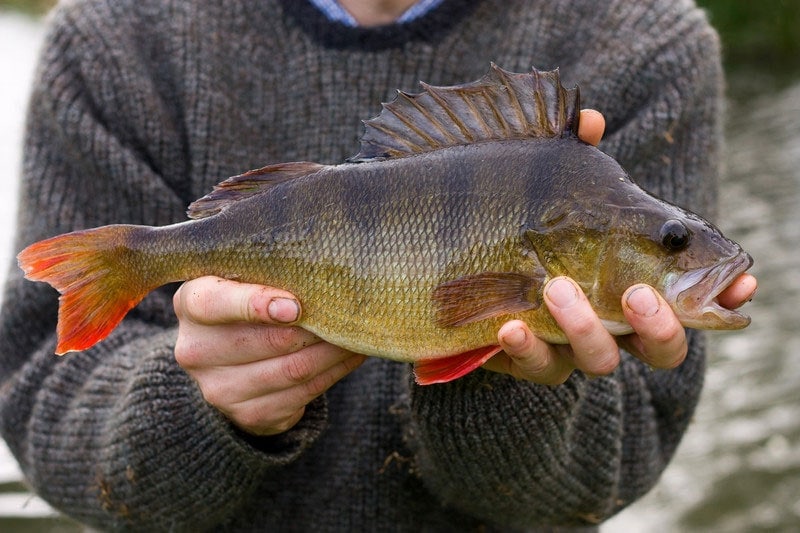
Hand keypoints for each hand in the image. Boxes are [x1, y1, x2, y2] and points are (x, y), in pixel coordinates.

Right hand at [173, 276, 365, 435]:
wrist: (232, 364)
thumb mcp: (242, 280)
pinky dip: (334, 372)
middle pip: (267, 340)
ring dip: (333, 351)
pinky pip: (304, 393)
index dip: (256, 304)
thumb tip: (320, 275)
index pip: (215, 303)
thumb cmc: (247, 305)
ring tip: (357, 332)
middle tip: (348, 311)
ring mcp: (219, 389)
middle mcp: (196, 350)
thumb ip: (268, 274)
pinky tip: (350, 354)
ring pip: (292, 369)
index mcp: (191, 303)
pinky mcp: (249, 415)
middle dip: (316, 326)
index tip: (295, 306)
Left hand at [481, 109, 758, 383]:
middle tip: (638, 294)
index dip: (723, 297)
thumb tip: (587, 120)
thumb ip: (569, 155)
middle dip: (659, 325)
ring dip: (585, 326)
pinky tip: (509, 325)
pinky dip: (527, 348)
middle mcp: (611, 320)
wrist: (456, 254)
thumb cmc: (515, 214)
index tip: (742, 285)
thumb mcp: (541, 181)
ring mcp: (569, 342)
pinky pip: (535, 366)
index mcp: (633, 281)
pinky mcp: (526, 356)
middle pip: (662, 347)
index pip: (690, 298)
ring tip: (557, 288)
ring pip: (600, 358)